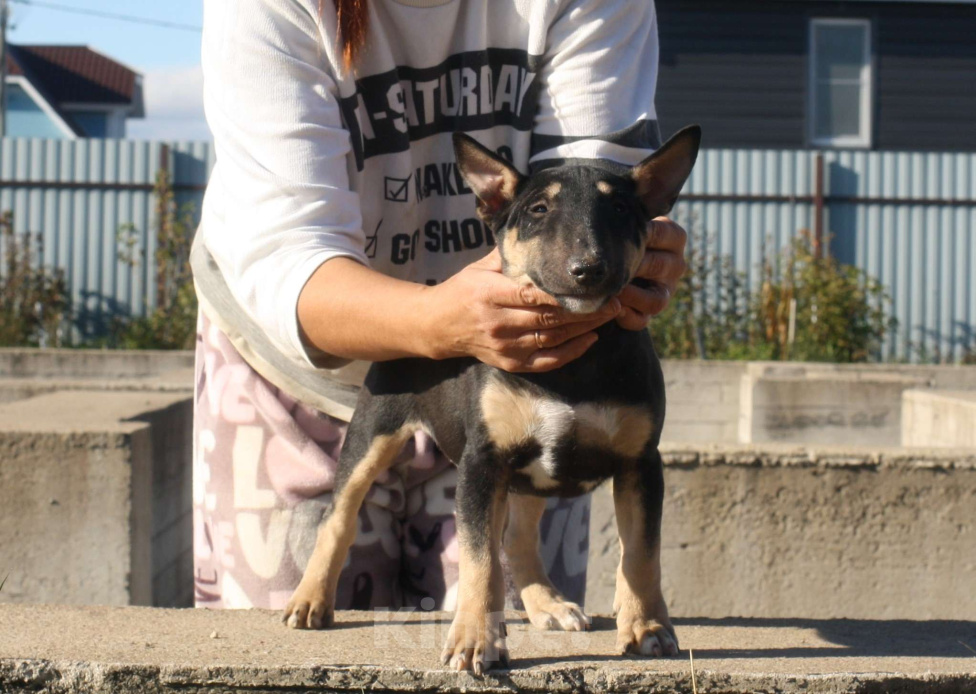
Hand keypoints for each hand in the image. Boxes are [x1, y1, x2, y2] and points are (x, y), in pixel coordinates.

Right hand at [424, 249, 620, 372]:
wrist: (438, 325)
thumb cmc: (465, 289)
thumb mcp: (482, 266)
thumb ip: (513, 254)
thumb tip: (545, 230)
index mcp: (491, 294)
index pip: (535, 295)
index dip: (567, 293)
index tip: (595, 285)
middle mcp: (499, 323)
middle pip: (550, 318)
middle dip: (586, 310)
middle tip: (614, 299)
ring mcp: (505, 346)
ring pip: (553, 338)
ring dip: (585, 328)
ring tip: (610, 314)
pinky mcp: (510, 363)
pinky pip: (547, 361)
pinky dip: (571, 352)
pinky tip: (591, 339)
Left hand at [616, 217, 687, 329]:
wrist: (608, 265)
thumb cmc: (615, 235)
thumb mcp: (625, 221)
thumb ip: (627, 212)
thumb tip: (614, 197)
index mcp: (674, 238)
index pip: (667, 234)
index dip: (643, 234)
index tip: (618, 234)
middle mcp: (676, 265)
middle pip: (660, 266)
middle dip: (632, 266)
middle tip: (608, 263)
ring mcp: (666, 291)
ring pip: (656, 300)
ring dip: (630, 295)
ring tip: (607, 288)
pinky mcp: (649, 313)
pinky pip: (642, 320)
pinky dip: (625, 316)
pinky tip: (609, 308)